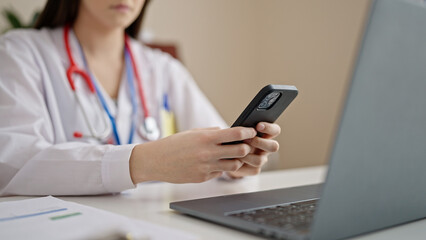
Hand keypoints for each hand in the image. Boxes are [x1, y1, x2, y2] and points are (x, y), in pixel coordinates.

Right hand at [129, 127, 255, 183]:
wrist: (156, 161)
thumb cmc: (174, 144)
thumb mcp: (193, 133)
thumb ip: (212, 133)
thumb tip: (228, 132)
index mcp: (206, 138)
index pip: (235, 133)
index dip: (247, 132)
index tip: (252, 131)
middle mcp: (208, 153)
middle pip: (240, 151)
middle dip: (246, 148)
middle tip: (245, 145)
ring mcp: (206, 167)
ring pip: (233, 165)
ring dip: (236, 160)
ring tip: (232, 156)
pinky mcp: (203, 178)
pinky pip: (219, 173)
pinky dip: (220, 168)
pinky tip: (214, 164)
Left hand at [227, 122, 280, 177]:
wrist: (226, 155)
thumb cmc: (235, 138)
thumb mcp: (238, 132)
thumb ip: (244, 129)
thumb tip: (243, 128)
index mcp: (266, 135)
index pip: (275, 130)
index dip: (269, 128)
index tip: (258, 126)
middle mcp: (267, 148)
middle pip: (274, 147)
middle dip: (260, 142)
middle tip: (246, 139)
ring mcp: (262, 159)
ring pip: (260, 160)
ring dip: (248, 156)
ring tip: (237, 152)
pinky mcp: (255, 169)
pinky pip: (252, 169)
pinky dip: (242, 165)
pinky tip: (234, 161)